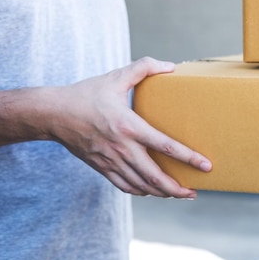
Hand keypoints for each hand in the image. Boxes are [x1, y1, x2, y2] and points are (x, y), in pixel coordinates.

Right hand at [48, 57, 211, 197]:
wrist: (52, 114)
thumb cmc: (86, 94)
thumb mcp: (115, 76)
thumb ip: (144, 67)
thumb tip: (171, 66)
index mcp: (129, 126)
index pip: (165, 146)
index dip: (189, 158)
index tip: (206, 166)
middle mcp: (122, 148)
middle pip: (155, 176)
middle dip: (178, 188)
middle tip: (195, 192)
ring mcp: (111, 161)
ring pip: (142, 186)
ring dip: (163, 193)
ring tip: (181, 194)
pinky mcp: (102, 168)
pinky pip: (126, 186)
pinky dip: (143, 192)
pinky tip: (154, 192)